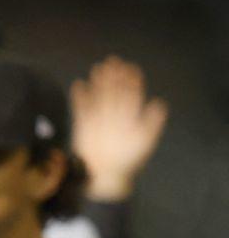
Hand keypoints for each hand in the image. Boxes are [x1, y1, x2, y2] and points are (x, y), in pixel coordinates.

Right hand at [71, 55, 167, 202]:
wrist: (104, 176)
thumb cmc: (127, 161)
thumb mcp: (144, 142)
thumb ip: (151, 123)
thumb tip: (159, 103)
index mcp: (130, 117)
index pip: (132, 94)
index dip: (132, 81)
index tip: (131, 68)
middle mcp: (114, 115)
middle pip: (115, 91)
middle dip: (115, 77)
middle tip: (114, 61)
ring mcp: (98, 118)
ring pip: (99, 96)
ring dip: (99, 83)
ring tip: (98, 68)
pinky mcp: (83, 124)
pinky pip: (81, 108)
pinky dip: (79, 97)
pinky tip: (79, 85)